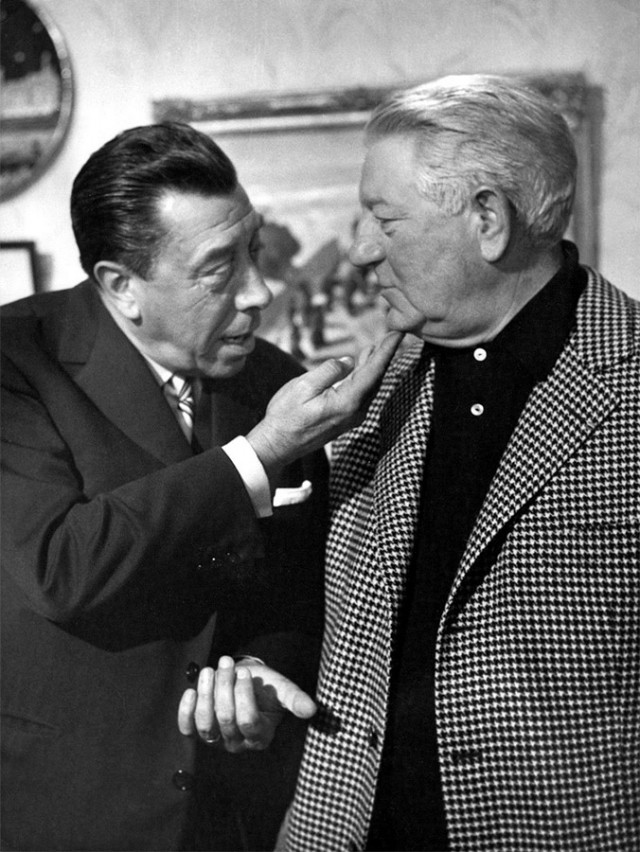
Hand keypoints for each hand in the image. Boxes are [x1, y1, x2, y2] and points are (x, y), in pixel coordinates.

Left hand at [177, 656, 316, 752]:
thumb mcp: (283, 690)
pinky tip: (190, 691)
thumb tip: (311, 709)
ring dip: (205, 694)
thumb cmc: (266, 688)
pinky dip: (185, 711)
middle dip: (224, 687)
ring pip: (205, 724)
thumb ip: (296, 699)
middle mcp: (237, 743)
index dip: (243, 695)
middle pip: (226, 719)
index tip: (244, 671)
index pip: (248, 721)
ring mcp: (216, 739)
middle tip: (227, 662)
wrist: (246, 683)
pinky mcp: (198, 731)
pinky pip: (187, 728)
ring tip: (209, 670)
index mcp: (260, 736)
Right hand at [247, 331, 402, 479]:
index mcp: (348, 402)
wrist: (278, 445)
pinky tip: (360, 368)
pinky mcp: (345, 419)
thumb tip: (349, 361)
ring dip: (373, 366)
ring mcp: (352, 417)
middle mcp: (356, 412)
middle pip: (376, 379)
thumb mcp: (303, 386)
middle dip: (384, 357)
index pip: (374, 371)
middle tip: (392, 336)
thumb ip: (329, 371)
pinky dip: (364, 378)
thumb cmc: (286, 416)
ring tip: (375, 348)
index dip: (387, 351)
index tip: (398, 334)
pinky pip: (361, 395)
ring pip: (369, 387)